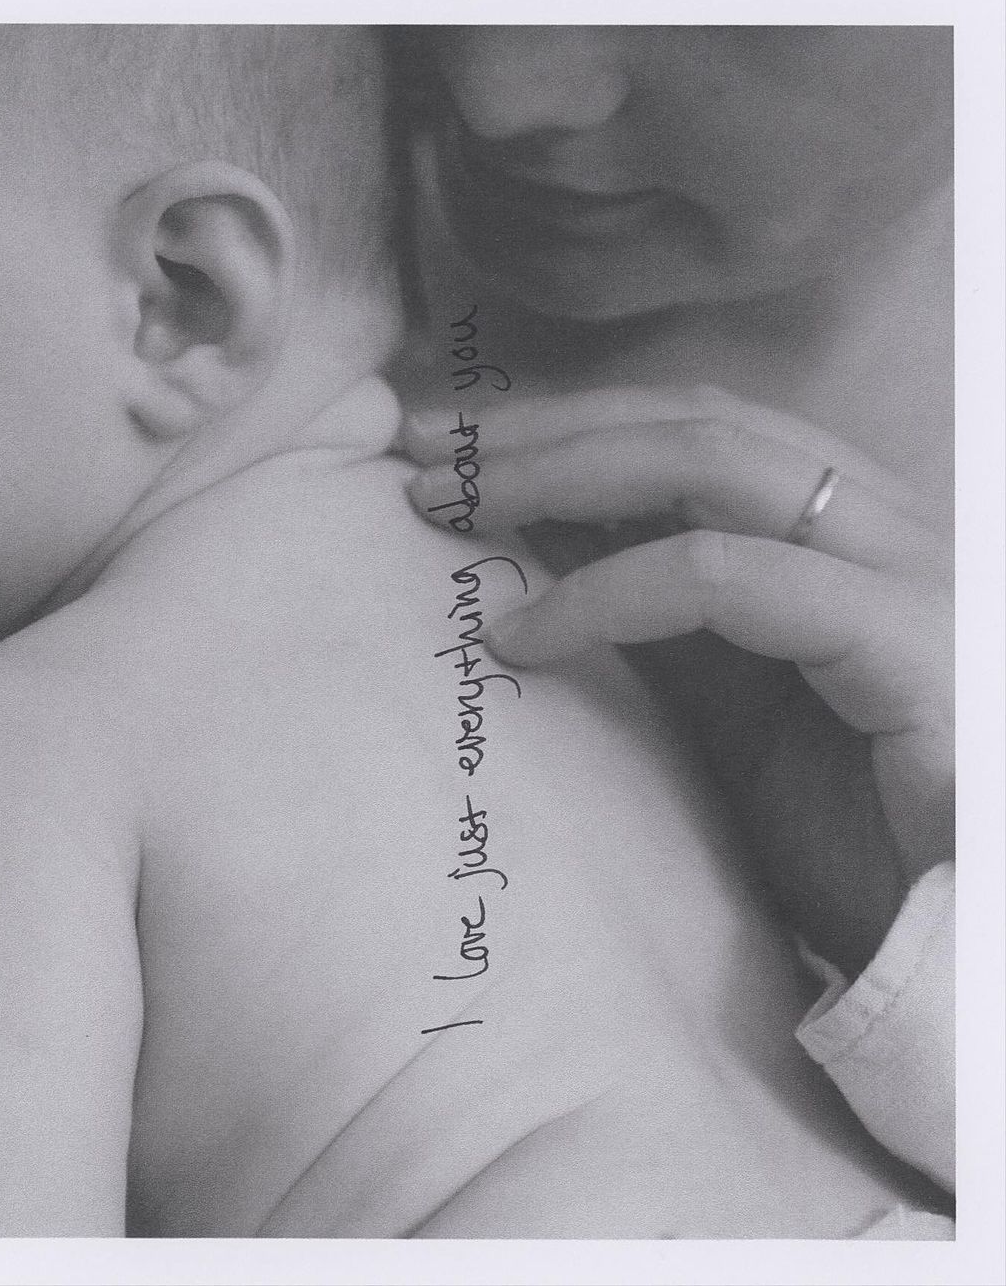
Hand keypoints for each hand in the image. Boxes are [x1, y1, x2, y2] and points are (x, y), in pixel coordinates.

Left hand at [405, 385, 952, 977]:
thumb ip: (659, 613)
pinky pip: (728, 579)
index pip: (697, 429)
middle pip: (695, 420)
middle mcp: (884, 526)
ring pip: (712, 461)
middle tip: (417, 447)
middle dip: (544, 426)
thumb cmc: (856, 838)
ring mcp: (908, 573)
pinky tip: (522, 633)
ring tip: (442, 506)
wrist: (967, 946)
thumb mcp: (730, 704)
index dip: (568, 423)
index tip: (448, 447)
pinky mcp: (913, 641)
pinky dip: (609, 593)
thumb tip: (541, 538)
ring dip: (557, 472)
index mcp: (846, 533)